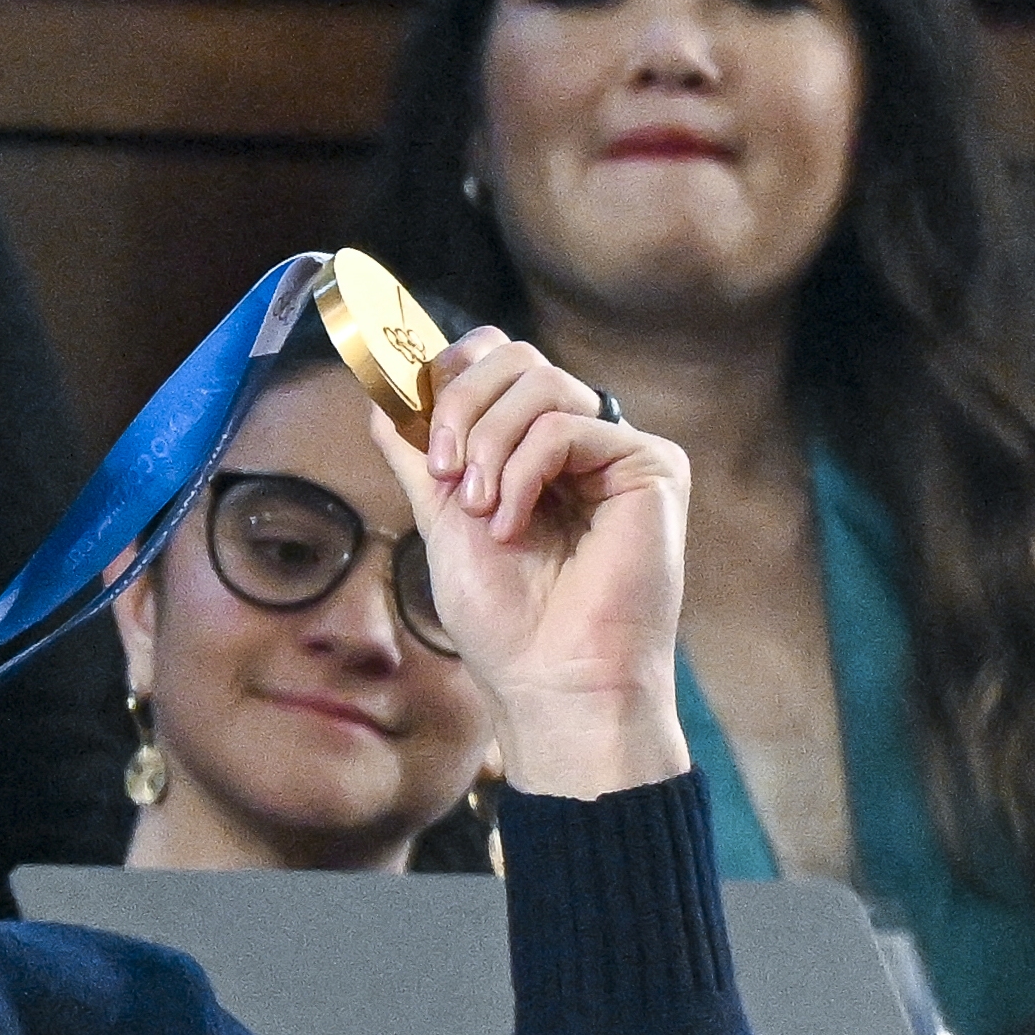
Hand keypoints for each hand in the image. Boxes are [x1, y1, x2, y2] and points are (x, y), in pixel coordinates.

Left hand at [363, 329, 687, 800]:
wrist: (550, 679)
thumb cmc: (504, 618)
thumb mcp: (440, 517)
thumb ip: (416, 451)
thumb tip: (382, 389)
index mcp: (534, 447)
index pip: (496, 361)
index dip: (449, 370)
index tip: (412, 419)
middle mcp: (580, 439)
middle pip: (516, 355)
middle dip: (459, 404)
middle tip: (442, 470)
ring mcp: (617, 451)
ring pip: (539, 381)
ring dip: (489, 442)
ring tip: (479, 509)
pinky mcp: (652, 466)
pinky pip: (567, 425)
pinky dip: (524, 470)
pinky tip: (512, 524)